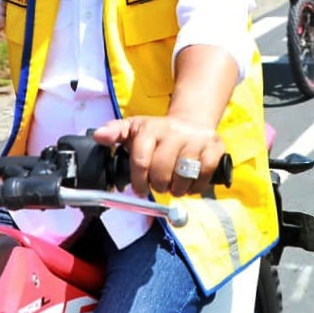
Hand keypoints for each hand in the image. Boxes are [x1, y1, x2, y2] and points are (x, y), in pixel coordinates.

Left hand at [92, 117, 225, 197]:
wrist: (192, 122)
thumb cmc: (158, 132)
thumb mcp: (134, 128)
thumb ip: (114, 132)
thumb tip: (98, 136)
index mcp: (151, 129)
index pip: (142, 162)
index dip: (139, 182)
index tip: (139, 190)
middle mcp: (174, 132)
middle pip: (162, 173)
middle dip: (158, 186)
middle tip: (158, 185)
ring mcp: (196, 140)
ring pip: (183, 177)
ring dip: (176, 189)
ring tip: (173, 184)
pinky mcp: (215, 148)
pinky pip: (204, 176)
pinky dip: (195, 187)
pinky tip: (188, 183)